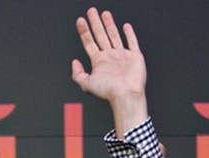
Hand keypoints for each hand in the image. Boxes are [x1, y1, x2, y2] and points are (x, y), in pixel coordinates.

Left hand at [72, 8, 147, 135]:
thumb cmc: (108, 91)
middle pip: (100, 35)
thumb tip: (74, 62)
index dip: (84, 31)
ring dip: (109, 24)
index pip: (89, 42)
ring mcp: (122, 56)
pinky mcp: (135, 56)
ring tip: (104, 13)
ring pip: (114, 35)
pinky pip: (132, 42)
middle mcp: (110, 57)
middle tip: (91, 11)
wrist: (125, 95)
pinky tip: (125, 26)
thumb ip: (78, 74)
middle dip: (95, 23)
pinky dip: (129, 34)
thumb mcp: (86, 84)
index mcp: (99, 62)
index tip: (80, 20)